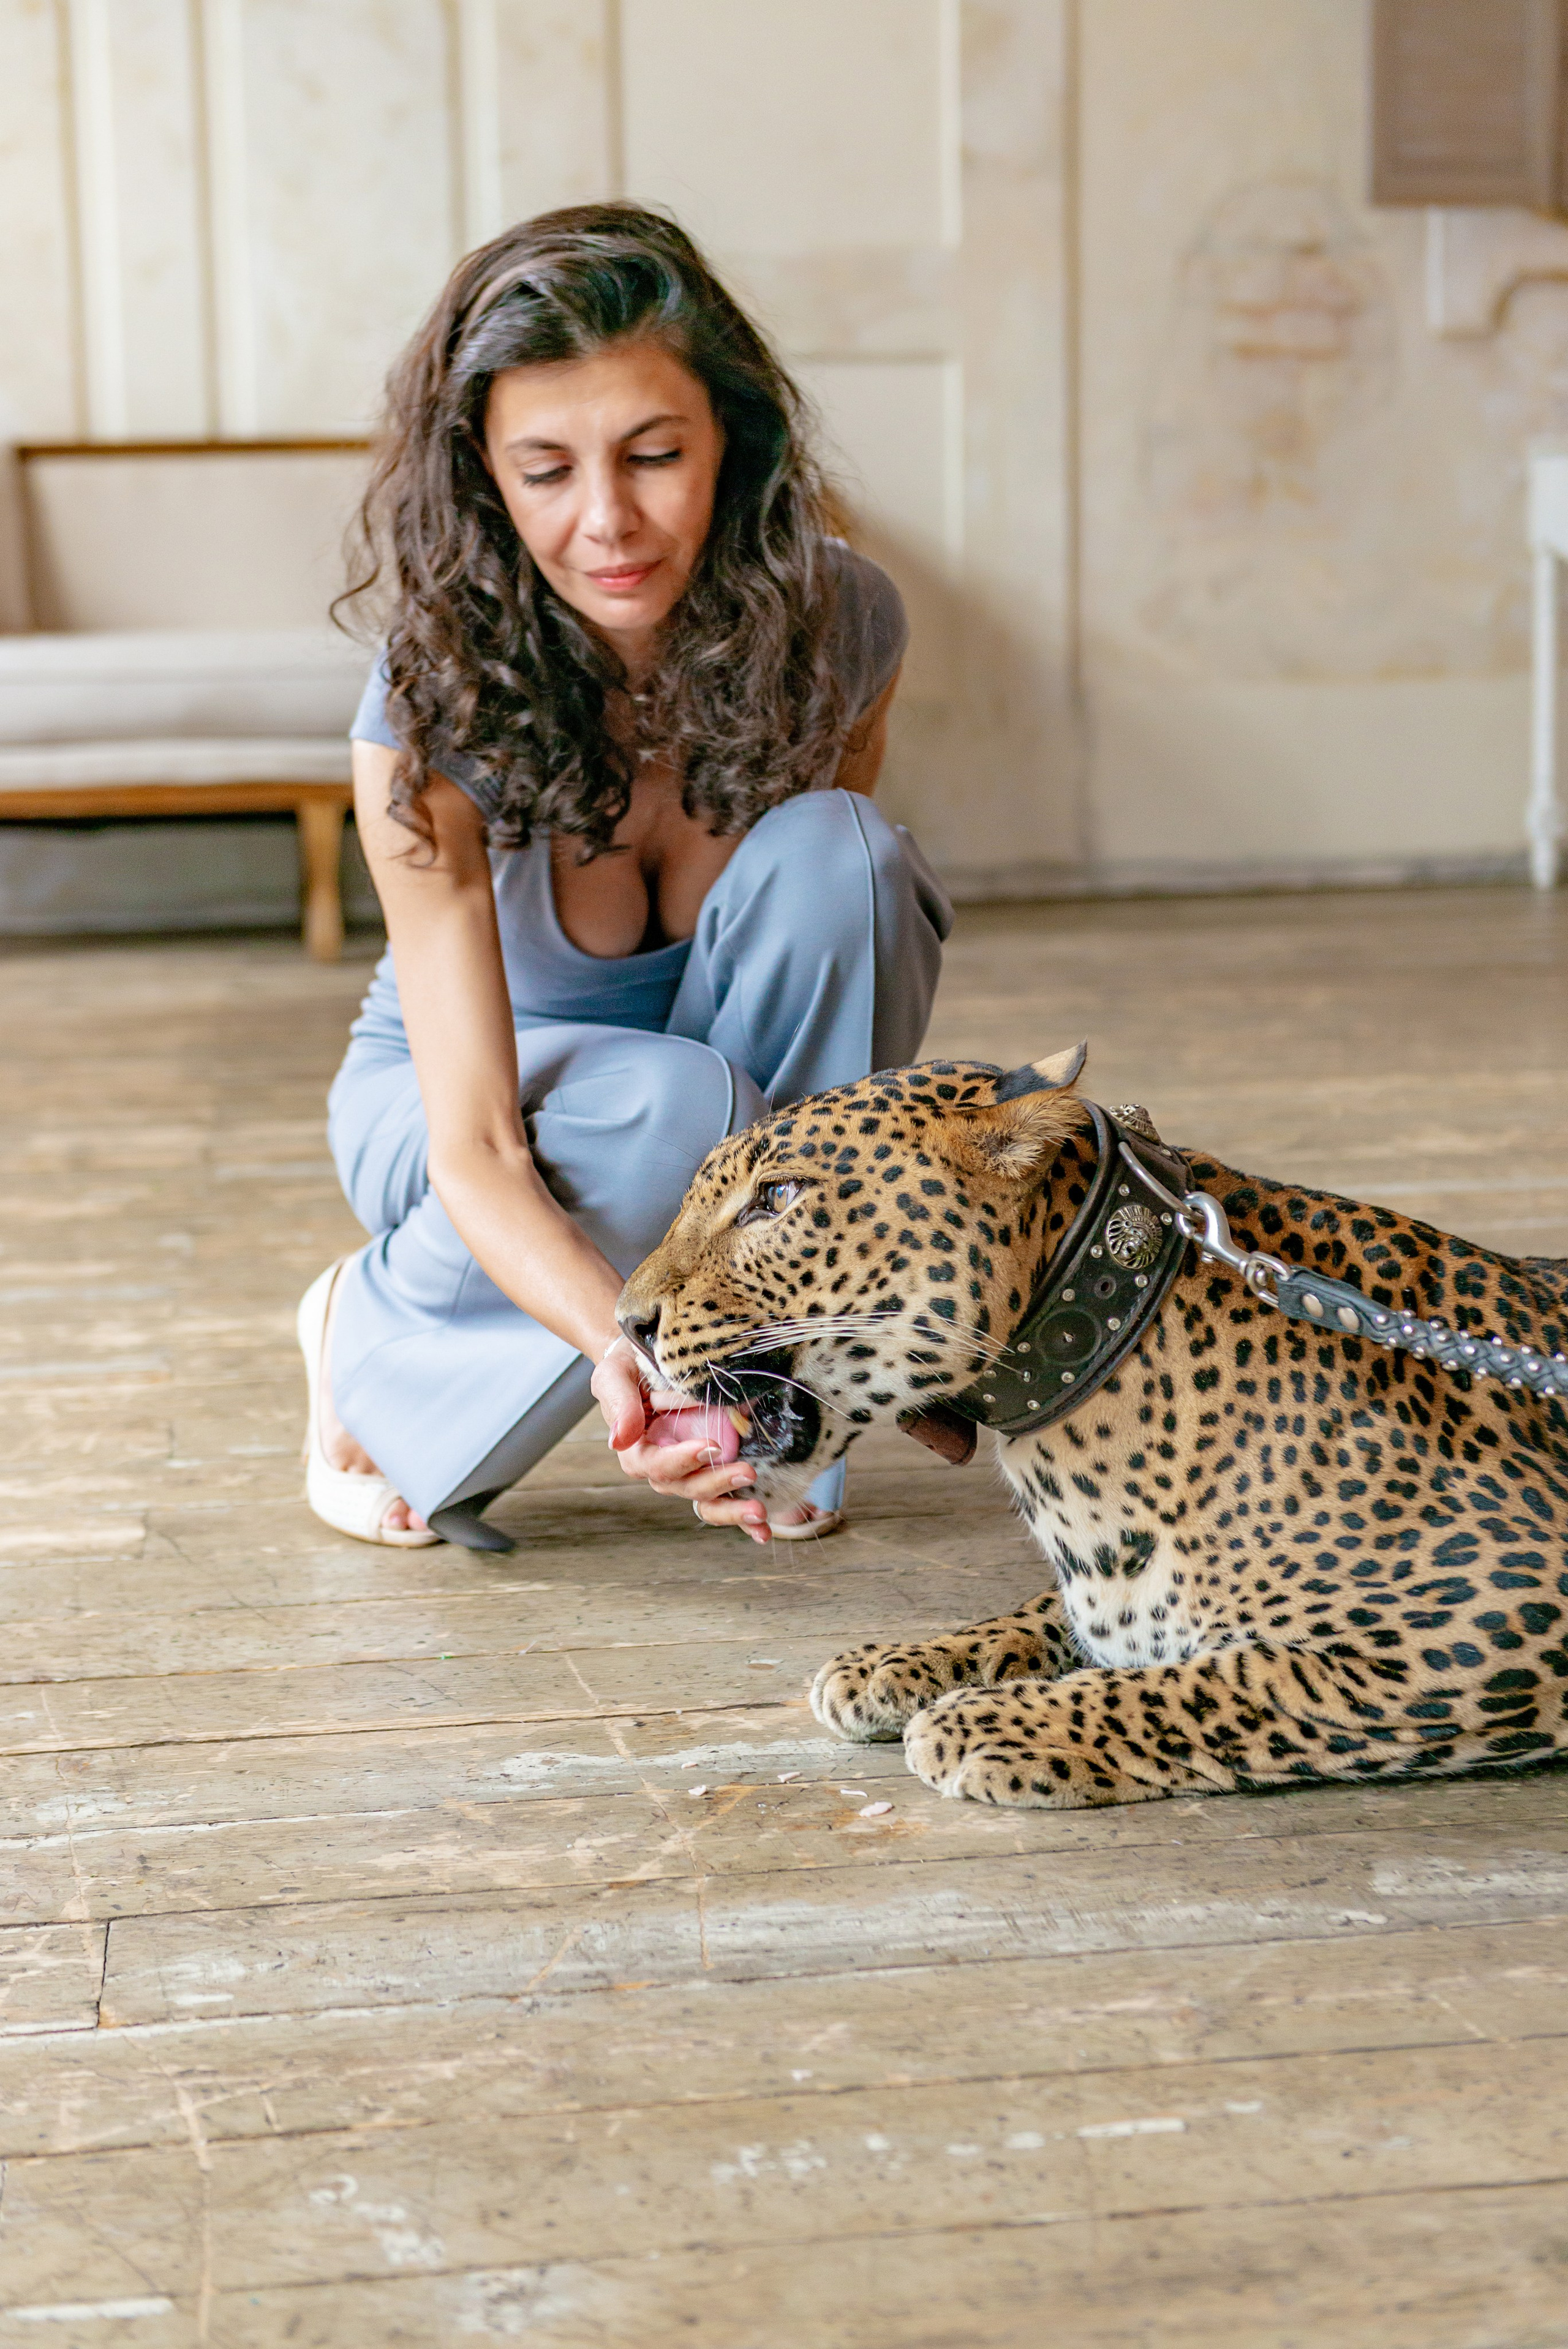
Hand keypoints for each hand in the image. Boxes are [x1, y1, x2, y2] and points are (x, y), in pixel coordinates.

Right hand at [590, 1336, 770, 1542]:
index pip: (659, 1464)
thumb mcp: (615, 1377)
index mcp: (638, 1453)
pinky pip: (726, 1498)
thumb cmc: (627, 1368)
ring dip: (733, 1510)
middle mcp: (665, 1470)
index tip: (712, 1446)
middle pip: (688, 1487)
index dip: (684, 1459)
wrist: (648, 1359)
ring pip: (708, 1500)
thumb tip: (618, 1441)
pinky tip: (763, 1530)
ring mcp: (691, 1472)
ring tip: (759, 1513)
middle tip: (748, 1473)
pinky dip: (743, 1518)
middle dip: (717, 1483)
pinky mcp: (712, 1469)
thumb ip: (620, 1406)